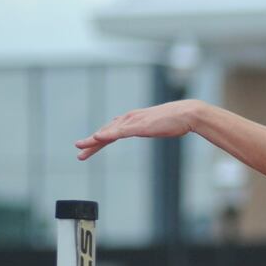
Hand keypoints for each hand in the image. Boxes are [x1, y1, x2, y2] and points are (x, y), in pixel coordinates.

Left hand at [75, 100, 202, 160]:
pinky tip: (98, 138)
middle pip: (105, 131)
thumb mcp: (156, 126)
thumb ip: (147, 127)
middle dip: (90, 142)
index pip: (111, 131)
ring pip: (109, 131)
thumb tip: (145, 129)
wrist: (187, 114)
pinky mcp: (140, 125)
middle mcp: (129, 118)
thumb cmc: (175, 121)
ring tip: (82, 147)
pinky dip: (108, 134)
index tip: (88, 148)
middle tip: (78, 151)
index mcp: (133, 120)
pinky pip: (120, 131)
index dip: (98, 140)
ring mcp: (133, 121)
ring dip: (94, 140)